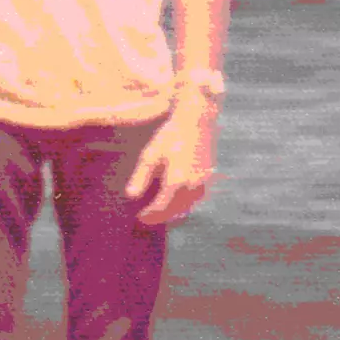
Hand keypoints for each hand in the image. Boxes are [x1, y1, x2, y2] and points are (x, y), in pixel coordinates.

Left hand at [125, 99, 216, 224]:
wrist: (197, 121)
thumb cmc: (170, 135)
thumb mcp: (151, 154)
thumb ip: (141, 177)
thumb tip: (131, 196)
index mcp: (176, 180)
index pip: (162, 206)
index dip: (150, 214)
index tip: (140, 217)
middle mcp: (192, 185)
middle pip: (175, 210)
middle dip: (161, 217)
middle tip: (147, 219)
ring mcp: (203, 182)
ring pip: (188, 206)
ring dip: (173, 212)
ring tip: (159, 212)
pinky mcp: (208, 177)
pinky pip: (196, 198)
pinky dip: (185, 204)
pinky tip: (176, 201)